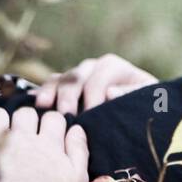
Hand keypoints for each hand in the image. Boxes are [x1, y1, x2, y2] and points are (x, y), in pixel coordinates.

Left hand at [0, 104, 89, 181]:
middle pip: (25, 112)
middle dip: (25, 120)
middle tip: (22, 135)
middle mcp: (23, 136)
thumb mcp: (78, 178)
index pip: (53, 118)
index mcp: (49, 142)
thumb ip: (79, 149)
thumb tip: (77, 128)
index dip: (51, 124)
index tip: (48, 133)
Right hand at [29, 53, 158, 114]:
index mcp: (112, 66)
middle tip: (66, 114)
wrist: (136, 111)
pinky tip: (36, 103)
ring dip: (51, 93)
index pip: (98, 79)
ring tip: (44, 107)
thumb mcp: (146, 98)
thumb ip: (131, 94)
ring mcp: (76, 76)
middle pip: (75, 77)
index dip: (94, 96)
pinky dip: (43, 94)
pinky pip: (50, 86)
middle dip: (69, 96)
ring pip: (60, 80)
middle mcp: (92, 67)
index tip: (91, 114)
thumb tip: (110, 93)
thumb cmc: (143, 104)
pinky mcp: (64, 86)